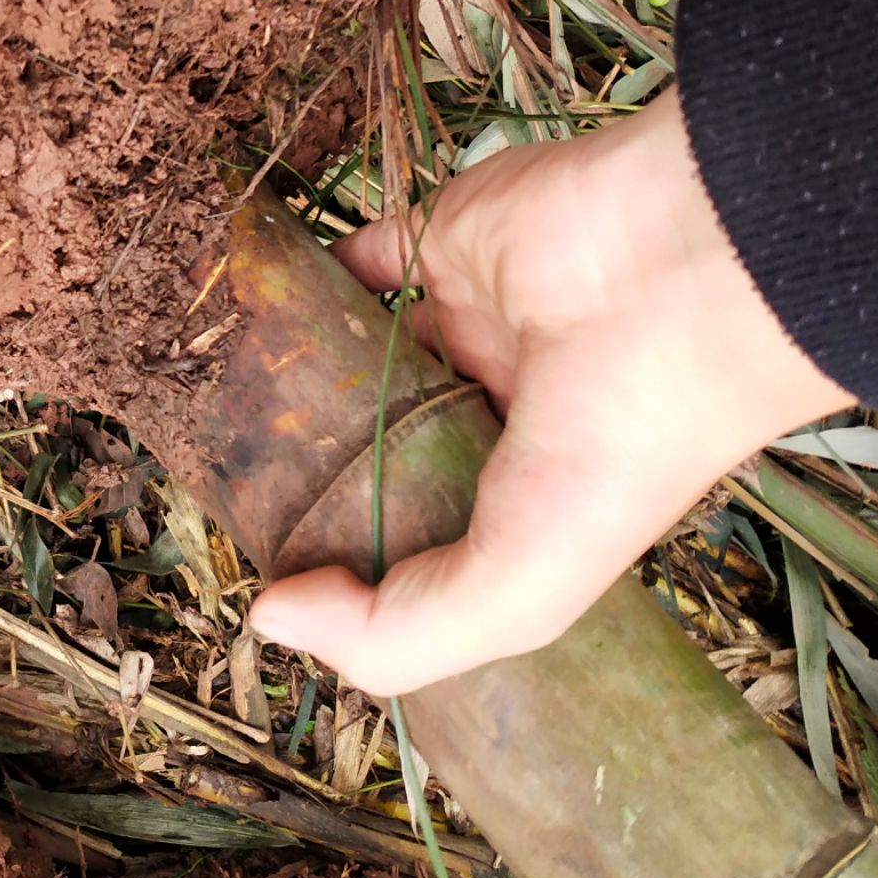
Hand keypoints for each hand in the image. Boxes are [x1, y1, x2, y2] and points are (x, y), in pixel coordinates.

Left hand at [248, 90, 851, 694]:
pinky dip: (289, 285)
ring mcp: (461, 330)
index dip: (349, 574)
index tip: (272, 587)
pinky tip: (233, 322)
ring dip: (288, 382)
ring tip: (204, 418)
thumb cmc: (620, 448)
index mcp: (525, 509)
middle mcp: (491, 422)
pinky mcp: (431, 243)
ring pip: (351, 360)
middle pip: (374, 455)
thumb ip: (392, 634)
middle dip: (307, 477)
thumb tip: (266, 616)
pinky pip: (341, 263)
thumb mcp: (520, 594)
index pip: (420, 554)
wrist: (674, 278)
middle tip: (220, 498)